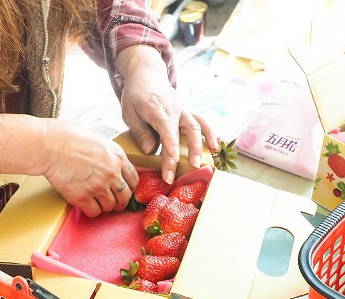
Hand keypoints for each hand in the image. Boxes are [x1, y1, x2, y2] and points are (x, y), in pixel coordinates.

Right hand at [42, 119, 137, 216]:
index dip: (129, 188)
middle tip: (113, 203)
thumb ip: (109, 156)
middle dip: (120, 202)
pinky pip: (94, 212)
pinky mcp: (82, 197)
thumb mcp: (98, 140)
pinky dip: (91, 211)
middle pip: (125, 197)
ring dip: (104, 207)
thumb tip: (113, 167)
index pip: (134, 179)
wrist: (49, 145)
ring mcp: (98, 186)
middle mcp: (112, 173)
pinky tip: (86, 205)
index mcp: (117, 156)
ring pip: (110, 207)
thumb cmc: (68, 138)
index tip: (123, 191)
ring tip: (96, 202)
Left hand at [115, 46, 216, 184]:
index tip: (170, 159)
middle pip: (179, 133)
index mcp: (155, 106)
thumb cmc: (136, 96)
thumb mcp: (129, 113)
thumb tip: (151, 151)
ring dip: (197, 147)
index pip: (164, 127)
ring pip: (195, 128)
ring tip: (197, 165)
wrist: (147, 74)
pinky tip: (215, 147)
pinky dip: (210, 134)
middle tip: (172, 177)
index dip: (169, 143)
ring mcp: (183, 109)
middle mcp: (173, 108)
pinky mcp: (188, 112)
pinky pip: (202, 122)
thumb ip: (140, 132)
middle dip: (177, 156)